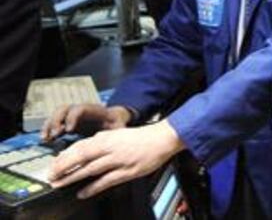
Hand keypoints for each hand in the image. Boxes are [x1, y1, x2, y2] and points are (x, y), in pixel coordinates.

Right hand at [41, 104, 130, 141]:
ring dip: (49, 125)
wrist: (114, 120)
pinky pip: (54, 122)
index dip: (73, 118)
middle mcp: (82, 111)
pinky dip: (48, 129)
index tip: (69, 130)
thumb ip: (116, 135)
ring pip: (57, 114)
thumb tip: (115, 145)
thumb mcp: (119, 129)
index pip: (81, 109)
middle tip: (55, 135)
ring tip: (46, 139)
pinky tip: (46, 140)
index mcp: (95, 111)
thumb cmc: (117, 125)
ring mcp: (73, 115)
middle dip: (57, 121)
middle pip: (65, 109)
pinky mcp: (68, 122)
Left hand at [49, 120, 184, 198]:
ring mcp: (119, 159)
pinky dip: (92, 187)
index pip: (80, 146)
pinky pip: (106, 180)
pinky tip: (82, 193)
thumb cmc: (142, 137)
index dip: (64, 156)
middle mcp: (111, 147)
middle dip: (63, 167)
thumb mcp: (118, 134)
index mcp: (108, 137)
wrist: (163, 138)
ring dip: (72, 177)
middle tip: (51, 175)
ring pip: (90, 168)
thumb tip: (84, 150)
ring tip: (60, 184)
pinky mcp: (128, 171)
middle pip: (81, 156)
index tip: (54, 164)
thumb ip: (102, 142)